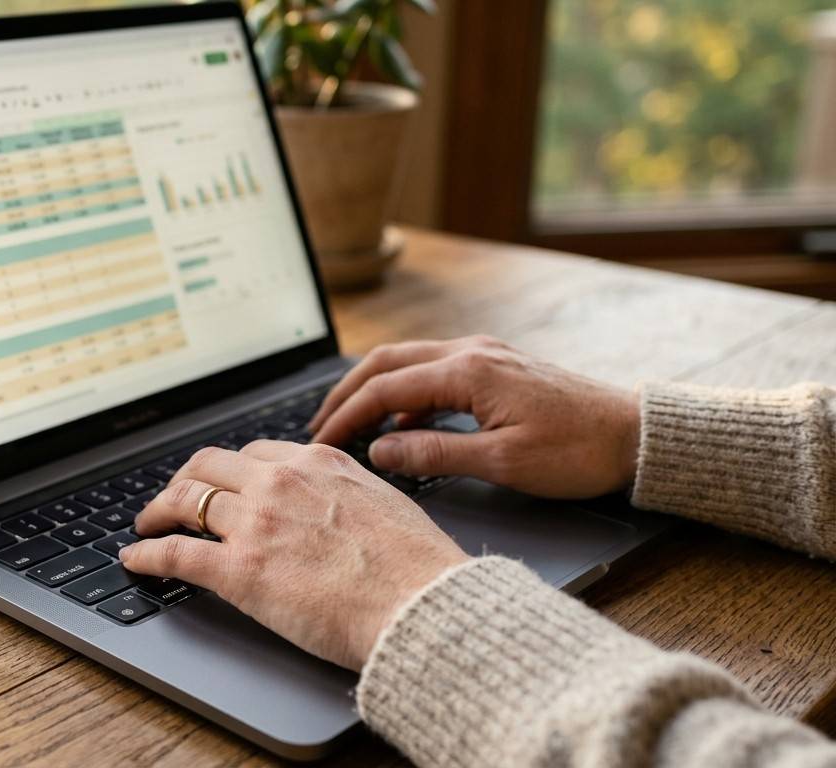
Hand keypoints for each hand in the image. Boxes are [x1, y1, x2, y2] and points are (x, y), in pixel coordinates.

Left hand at [120, 441, 468, 670]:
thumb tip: (339, 506)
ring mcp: (255, 523)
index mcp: (318, 463)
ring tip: (147, 525)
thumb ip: (348, 494)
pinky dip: (147, 554)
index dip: (230, 470)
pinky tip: (136, 560)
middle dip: (185, 481)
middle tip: (174, 499)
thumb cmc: (417, 567)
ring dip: (158, 512)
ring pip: (185, 501)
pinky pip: (177, 553)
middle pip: (209, 466)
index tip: (221, 483)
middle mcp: (280, 482)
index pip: (255, 453)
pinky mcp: (239, 570)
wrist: (419, 603)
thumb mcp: (384, 503)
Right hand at [308, 336, 640, 498]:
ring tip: (348, 424)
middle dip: (346, 394)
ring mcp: (485, 355)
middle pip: (386, 364)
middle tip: (318, 427)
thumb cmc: (579, 451)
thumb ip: (434, 454)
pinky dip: (405, 395)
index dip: (346, 417)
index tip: (320, 443)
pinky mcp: (497, 367)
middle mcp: (472, 352)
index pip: (385, 390)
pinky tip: (400, 427)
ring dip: (373, 391)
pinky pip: (434, 372)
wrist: (637, 436)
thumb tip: (380, 452)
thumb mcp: (502, 463)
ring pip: (408, 363)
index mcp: (468, 372)